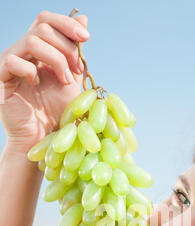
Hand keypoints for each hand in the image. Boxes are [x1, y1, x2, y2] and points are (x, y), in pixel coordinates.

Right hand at [0, 10, 88, 151]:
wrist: (45, 139)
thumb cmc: (57, 113)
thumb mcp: (72, 80)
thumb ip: (75, 52)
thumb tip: (83, 18)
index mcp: (39, 50)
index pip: (46, 20)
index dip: (66, 23)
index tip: (86, 38)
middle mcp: (23, 53)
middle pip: (42, 26)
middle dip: (66, 46)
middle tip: (76, 70)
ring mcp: (10, 64)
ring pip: (31, 40)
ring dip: (56, 59)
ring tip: (64, 81)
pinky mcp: (1, 79)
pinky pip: (13, 61)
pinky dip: (31, 71)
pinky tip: (37, 84)